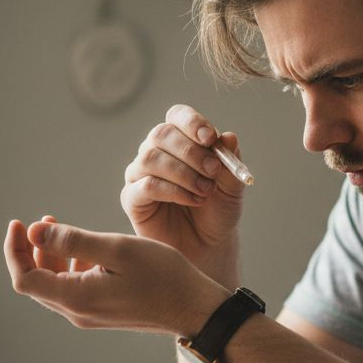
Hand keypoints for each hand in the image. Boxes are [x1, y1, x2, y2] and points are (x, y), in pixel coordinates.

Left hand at [3, 217, 227, 336]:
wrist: (194, 309)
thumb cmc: (163, 275)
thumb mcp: (117, 249)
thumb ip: (73, 240)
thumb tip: (32, 232)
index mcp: (76, 298)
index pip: (24, 279)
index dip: (14, 251)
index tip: (20, 222)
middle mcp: (78, 312)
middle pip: (36, 282)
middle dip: (31, 249)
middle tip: (43, 219)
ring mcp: (90, 315)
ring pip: (54, 284)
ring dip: (50, 255)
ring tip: (57, 226)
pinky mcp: (103, 312)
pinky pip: (73, 289)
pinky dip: (69, 265)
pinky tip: (84, 250)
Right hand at [121, 105, 244, 279]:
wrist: (207, 246)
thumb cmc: (216, 211)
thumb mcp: (231, 186)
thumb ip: (230, 162)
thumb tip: (229, 136)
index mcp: (179, 140)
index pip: (177, 116)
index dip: (192, 122)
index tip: (210, 138)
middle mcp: (155, 151)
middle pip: (161, 133)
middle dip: (191, 151)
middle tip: (213, 171)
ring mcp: (139, 174)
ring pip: (151, 158)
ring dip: (183, 173)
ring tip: (206, 191)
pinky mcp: (132, 198)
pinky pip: (146, 185)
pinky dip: (173, 191)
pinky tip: (193, 201)